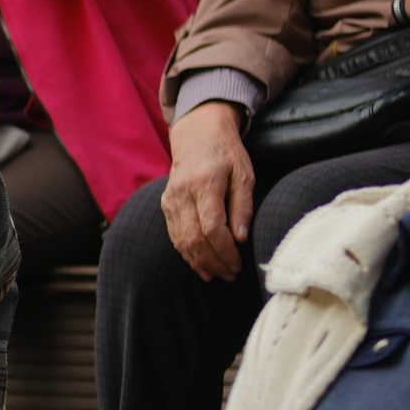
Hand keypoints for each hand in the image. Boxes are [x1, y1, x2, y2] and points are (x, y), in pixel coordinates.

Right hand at [162, 100, 255, 282]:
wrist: (197, 134)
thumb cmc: (226, 153)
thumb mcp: (244, 174)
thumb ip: (242, 206)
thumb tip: (240, 239)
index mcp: (204, 183)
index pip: (212, 227)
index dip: (225, 251)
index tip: (239, 264)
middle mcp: (182, 193)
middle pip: (194, 238)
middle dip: (214, 262)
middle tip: (231, 275)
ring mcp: (170, 200)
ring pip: (181, 241)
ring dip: (200, 262)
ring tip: (218, 275)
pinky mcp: (166, 205)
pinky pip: (174, 235)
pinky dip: (187, 254)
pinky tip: (202, 265)